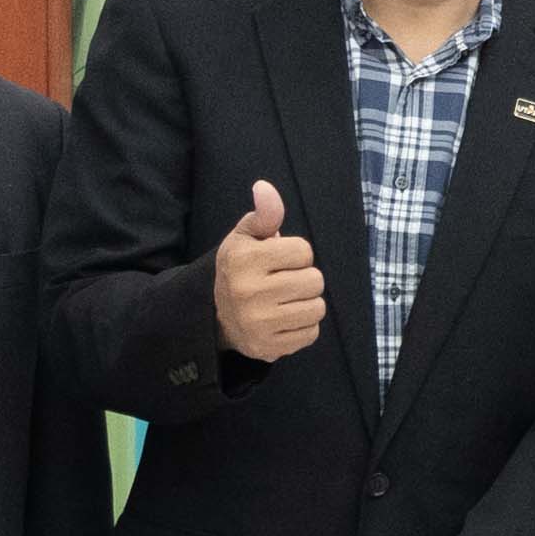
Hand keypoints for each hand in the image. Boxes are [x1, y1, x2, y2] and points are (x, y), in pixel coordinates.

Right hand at [214, 181, 324, 363]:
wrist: (217, 316)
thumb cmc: (241, 270)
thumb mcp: (246, 237)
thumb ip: (263, 213)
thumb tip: (264, 188)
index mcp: (244, 260)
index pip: (304, 251)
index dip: (296, 255)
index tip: (279, 261)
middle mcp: (248, 292)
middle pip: (315, 280)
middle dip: (304, 279)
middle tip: (283, 283)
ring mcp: (258, 323)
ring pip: (317, 308)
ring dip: (307, 303)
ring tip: (286, 301)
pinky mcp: (268, 347)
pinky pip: (311, 333)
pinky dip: (304, 327)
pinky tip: (284, 320)